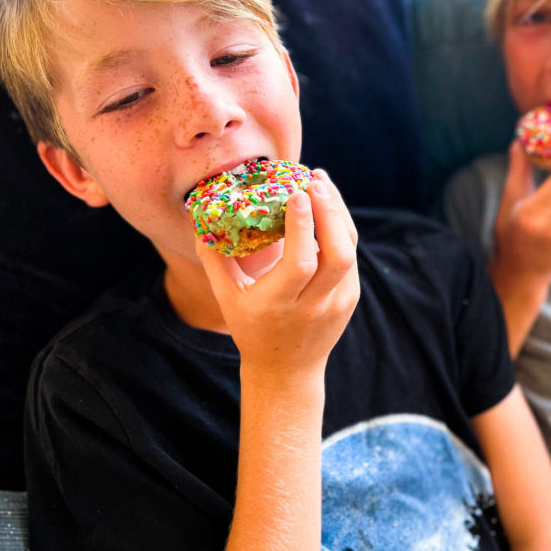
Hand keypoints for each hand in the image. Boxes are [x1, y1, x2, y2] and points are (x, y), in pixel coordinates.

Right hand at [195, 170, 359, 383]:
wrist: (287, 371)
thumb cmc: (251, 329)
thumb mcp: (227, 298)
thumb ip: (215, 259)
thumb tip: (200, 218)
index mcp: (280, 305)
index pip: (301, 263)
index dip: (303, 226)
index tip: (297, 193)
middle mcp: (315, 304)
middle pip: (337, 255)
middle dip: (329, 212)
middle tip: (314, 180)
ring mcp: (338, 302)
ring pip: (349, 250)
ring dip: (339, 212)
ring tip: (322, 182)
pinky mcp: (350, 297)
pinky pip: (351, 254)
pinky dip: (341, 226)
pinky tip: (328, 204)